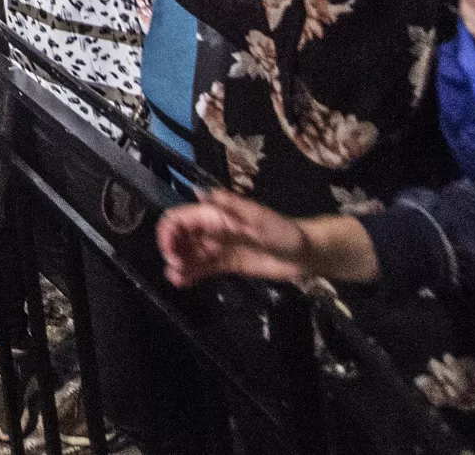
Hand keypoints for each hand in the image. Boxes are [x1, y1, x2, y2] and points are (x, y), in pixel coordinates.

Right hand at [158, 190, 317, 287]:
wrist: (306, 254)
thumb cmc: (284, 232)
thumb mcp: (259, 217)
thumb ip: (230, 205)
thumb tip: (199, 191)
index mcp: (216, 214)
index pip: (179, 218)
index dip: (168, 233)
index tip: (171, 252)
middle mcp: (212, 229)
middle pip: (180, 236)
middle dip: (172, 250)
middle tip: (177, 267)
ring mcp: (219, 247)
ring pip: (189, 253)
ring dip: (178, 264)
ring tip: (177, 279)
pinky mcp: (227, 263)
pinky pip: (202, 267)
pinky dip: (190, 274)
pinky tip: (182, 282)